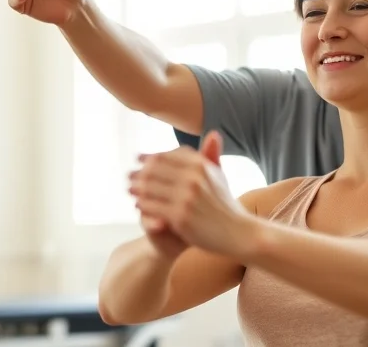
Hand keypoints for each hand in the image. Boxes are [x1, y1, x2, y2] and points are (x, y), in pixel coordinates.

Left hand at [129, 132, 256, 255]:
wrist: (238, 233)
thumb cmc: (226, 205)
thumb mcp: (220, 176)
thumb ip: (211, 155)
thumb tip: (213, 133)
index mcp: (200, 164)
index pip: (166, 156)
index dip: (149, 157)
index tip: (139, 160)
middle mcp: (193, 177)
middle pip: (154, 170)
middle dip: (139, 172)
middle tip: (129, 176)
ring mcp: (186, 196)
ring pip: (150, 187)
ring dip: (136, 188)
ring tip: (129, 189)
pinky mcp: (180, 216)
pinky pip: (152, 206)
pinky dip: (142, 204)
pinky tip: (138, 204)